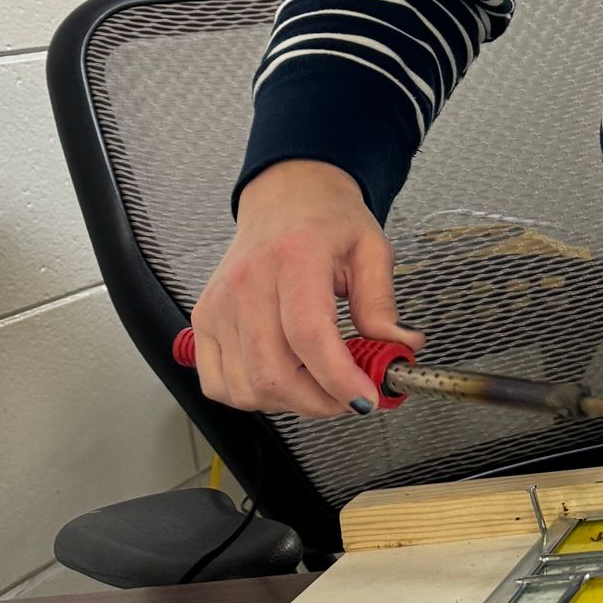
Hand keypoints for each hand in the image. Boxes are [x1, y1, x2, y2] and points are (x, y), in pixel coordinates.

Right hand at [188, 161, 423, 418]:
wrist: (285, 199)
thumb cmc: (326, 220)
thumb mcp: (371, 250)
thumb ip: (382, 304)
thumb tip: (398, 350)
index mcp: (293, 257)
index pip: (308, 334)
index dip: (338, 378)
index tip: (366, 399)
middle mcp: (247, 283)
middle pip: (274, 371)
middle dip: (321, 401)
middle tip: (351, 397)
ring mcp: (219, 305)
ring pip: (246, 387)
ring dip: (290, 404)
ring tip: (318, 385)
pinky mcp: (204, 321)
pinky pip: (217, 383)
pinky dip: (251, 397)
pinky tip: (281, 381)